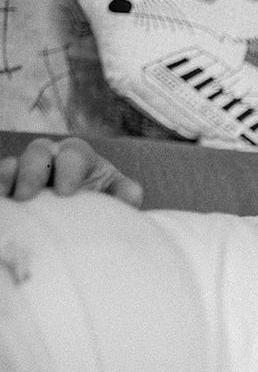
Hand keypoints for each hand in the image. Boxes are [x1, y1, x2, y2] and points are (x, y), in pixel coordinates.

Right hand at [0, 137, 142, 206]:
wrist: (82, 220)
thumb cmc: (101, 203)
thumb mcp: (116, 197)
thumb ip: (126, 194)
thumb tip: (131, 195)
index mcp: (81, 158)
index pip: (75, 153)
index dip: (69, 169)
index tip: (66, 193)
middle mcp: (52, 157)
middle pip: (40, 150)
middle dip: (34, 170)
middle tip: (29, 195)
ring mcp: (28, 169)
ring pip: (16, 161)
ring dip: (11, 176)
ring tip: (14, 199)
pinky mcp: (12, 183)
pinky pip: (1, 174)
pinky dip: (0, 182)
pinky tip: (1, 196)